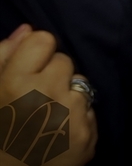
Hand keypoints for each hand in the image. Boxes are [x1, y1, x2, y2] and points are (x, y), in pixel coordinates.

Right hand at [0, 25, 96, 165]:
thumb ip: (3, 57)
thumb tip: (27, 29)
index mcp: (16, 84)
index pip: (44, 40)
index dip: (35, 54)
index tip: (27, 70)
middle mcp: (47, 96)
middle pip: (64, 61)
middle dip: (51, 75)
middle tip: (32, 99)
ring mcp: (72, 117)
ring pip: (80, 84)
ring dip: (66, 95)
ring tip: (43, 117)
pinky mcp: (88, 136)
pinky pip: (89, 110)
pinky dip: (76, 118)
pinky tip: (56, 133)